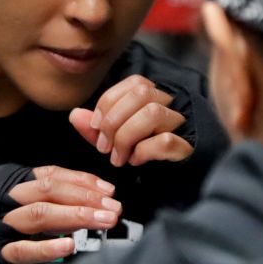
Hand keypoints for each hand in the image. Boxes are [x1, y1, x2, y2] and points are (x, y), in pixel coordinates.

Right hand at [0, 165, 121, 263]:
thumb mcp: (9, 200)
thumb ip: (40, 197)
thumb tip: (85, 197)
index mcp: (11, 183)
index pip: (51, 175)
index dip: (82, 180)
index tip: (108, 189)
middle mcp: (5, 199)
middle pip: (49, 190)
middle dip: (86, 196)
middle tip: (114, 207)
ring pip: (40, 215)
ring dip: (76, 216)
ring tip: (103, 221)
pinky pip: (22, 249)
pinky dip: (46, 248)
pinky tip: (68, 247)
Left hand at [70, 74, 192, 167]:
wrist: (176, 179)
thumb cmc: (143, 154)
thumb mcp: (115, 140)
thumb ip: (96, 128)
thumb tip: (75, 115)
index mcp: (155, 97)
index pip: (134, 83)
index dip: (108, 102)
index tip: (96, 127)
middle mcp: (172, 106)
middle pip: (142, 93)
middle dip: (114, 120)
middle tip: (104, 147)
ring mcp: (182, 126)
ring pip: (153, 113)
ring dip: (126, 136)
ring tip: (118, 157)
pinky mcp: (187, 148)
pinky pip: (165, 140)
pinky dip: (143, 151)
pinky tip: (136, 161)